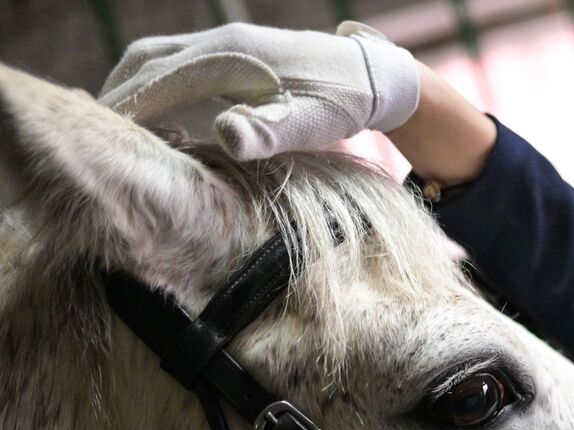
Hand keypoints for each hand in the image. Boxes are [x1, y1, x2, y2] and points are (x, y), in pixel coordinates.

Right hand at [98, 21, 418, 159]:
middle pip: (147, 59)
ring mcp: (224, 45)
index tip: (103, 138)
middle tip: (99, 135)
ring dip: (134, 87)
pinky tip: (157, 118)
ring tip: (120, 128)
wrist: (369, 77)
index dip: (127, 107)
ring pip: (158, 57)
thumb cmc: (340, 105)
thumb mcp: (310, 125)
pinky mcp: (232, 55)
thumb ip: (268, 132)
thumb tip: (225, 135)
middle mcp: (220, 43)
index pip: (158, 79)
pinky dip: (155, 84)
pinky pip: (178, 63)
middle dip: (119, 92)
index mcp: (230, 57)